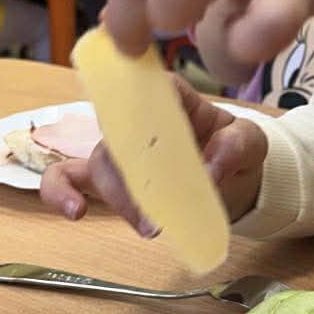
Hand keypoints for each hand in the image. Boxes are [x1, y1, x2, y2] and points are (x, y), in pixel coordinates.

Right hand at [39, 74, 267, 226]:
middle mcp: (140, 120)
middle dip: (133, 170)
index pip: (150, 86)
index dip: (136, 91)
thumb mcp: (251, 143)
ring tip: (149, 227)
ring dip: (117, 197)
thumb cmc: (239, 150)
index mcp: (174, 98)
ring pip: (100, 163)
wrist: (239, 183)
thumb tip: (211, 168)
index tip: (140, 120)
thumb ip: (235, 147)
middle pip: (118, 131)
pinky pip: (69, 178)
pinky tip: (74, 213)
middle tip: (157, 208)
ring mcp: (122, 151)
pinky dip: (61, 192)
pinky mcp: (111, 179)